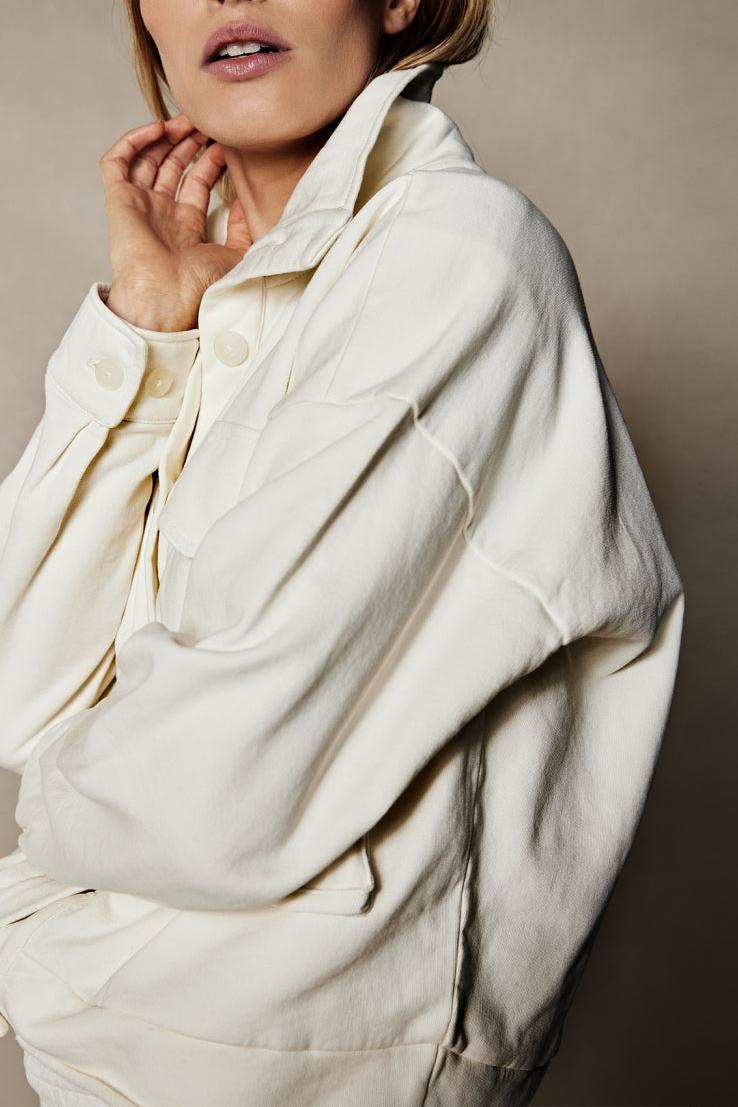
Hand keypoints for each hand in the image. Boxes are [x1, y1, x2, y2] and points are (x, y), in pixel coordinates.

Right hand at [100, 113, 252, 330]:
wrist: (167, 296)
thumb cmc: (199, 287)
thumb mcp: (236, 256)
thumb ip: (245, 229)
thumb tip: (250, 202)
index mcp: (185, 227)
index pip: (196, 183)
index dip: (210, 160)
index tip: (227, 143)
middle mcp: (161, 214)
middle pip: (171, 166)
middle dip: (188, 141)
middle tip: (206, 122)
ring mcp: (139, 205)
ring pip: (146, 158)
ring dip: (165, 136)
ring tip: (186, 120)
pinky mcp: (119, 200)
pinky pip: (117, 162)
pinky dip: (134, 141)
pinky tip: (158, 129)